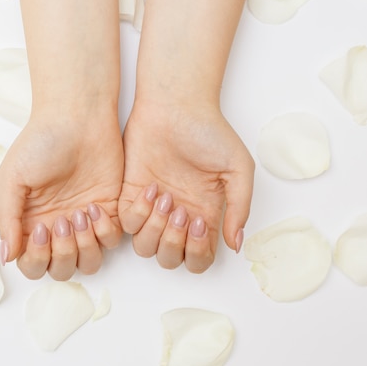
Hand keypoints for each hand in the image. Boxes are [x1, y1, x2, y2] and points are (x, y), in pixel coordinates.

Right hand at [0, 107, 122, 279]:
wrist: (77, 118)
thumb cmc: (40, 142)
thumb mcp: (11, 178)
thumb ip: (7, 218)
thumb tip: (5, 255)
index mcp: (30, 224)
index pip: (31, 264)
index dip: (36, 258)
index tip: (40, 231)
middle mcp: (57, 228)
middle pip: (60, 269)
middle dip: (63, 254)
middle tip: (64, 221)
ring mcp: (84, 223)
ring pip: (88, 262)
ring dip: (84, 246)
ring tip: (81, 213)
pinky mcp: (110, 212)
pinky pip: (111, 242)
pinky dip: (104, 232)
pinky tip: (95, 206)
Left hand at [118, 99, 254, 272]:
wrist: (176, 107)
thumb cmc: (209, 133)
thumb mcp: (237, 169)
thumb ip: (239, 207)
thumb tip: (235, 245)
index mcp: (203, 215)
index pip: (198, 258)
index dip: (197, 253)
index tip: (199, 224)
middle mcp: (176, 217)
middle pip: (169, 258)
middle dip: (174, 243)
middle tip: (181, 211)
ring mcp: (151, 208)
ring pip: (144, 247)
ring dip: (155, 230)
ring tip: (165, 199)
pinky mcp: (129, 194)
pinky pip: (126, 223)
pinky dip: (138, 212)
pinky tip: (150, 187)